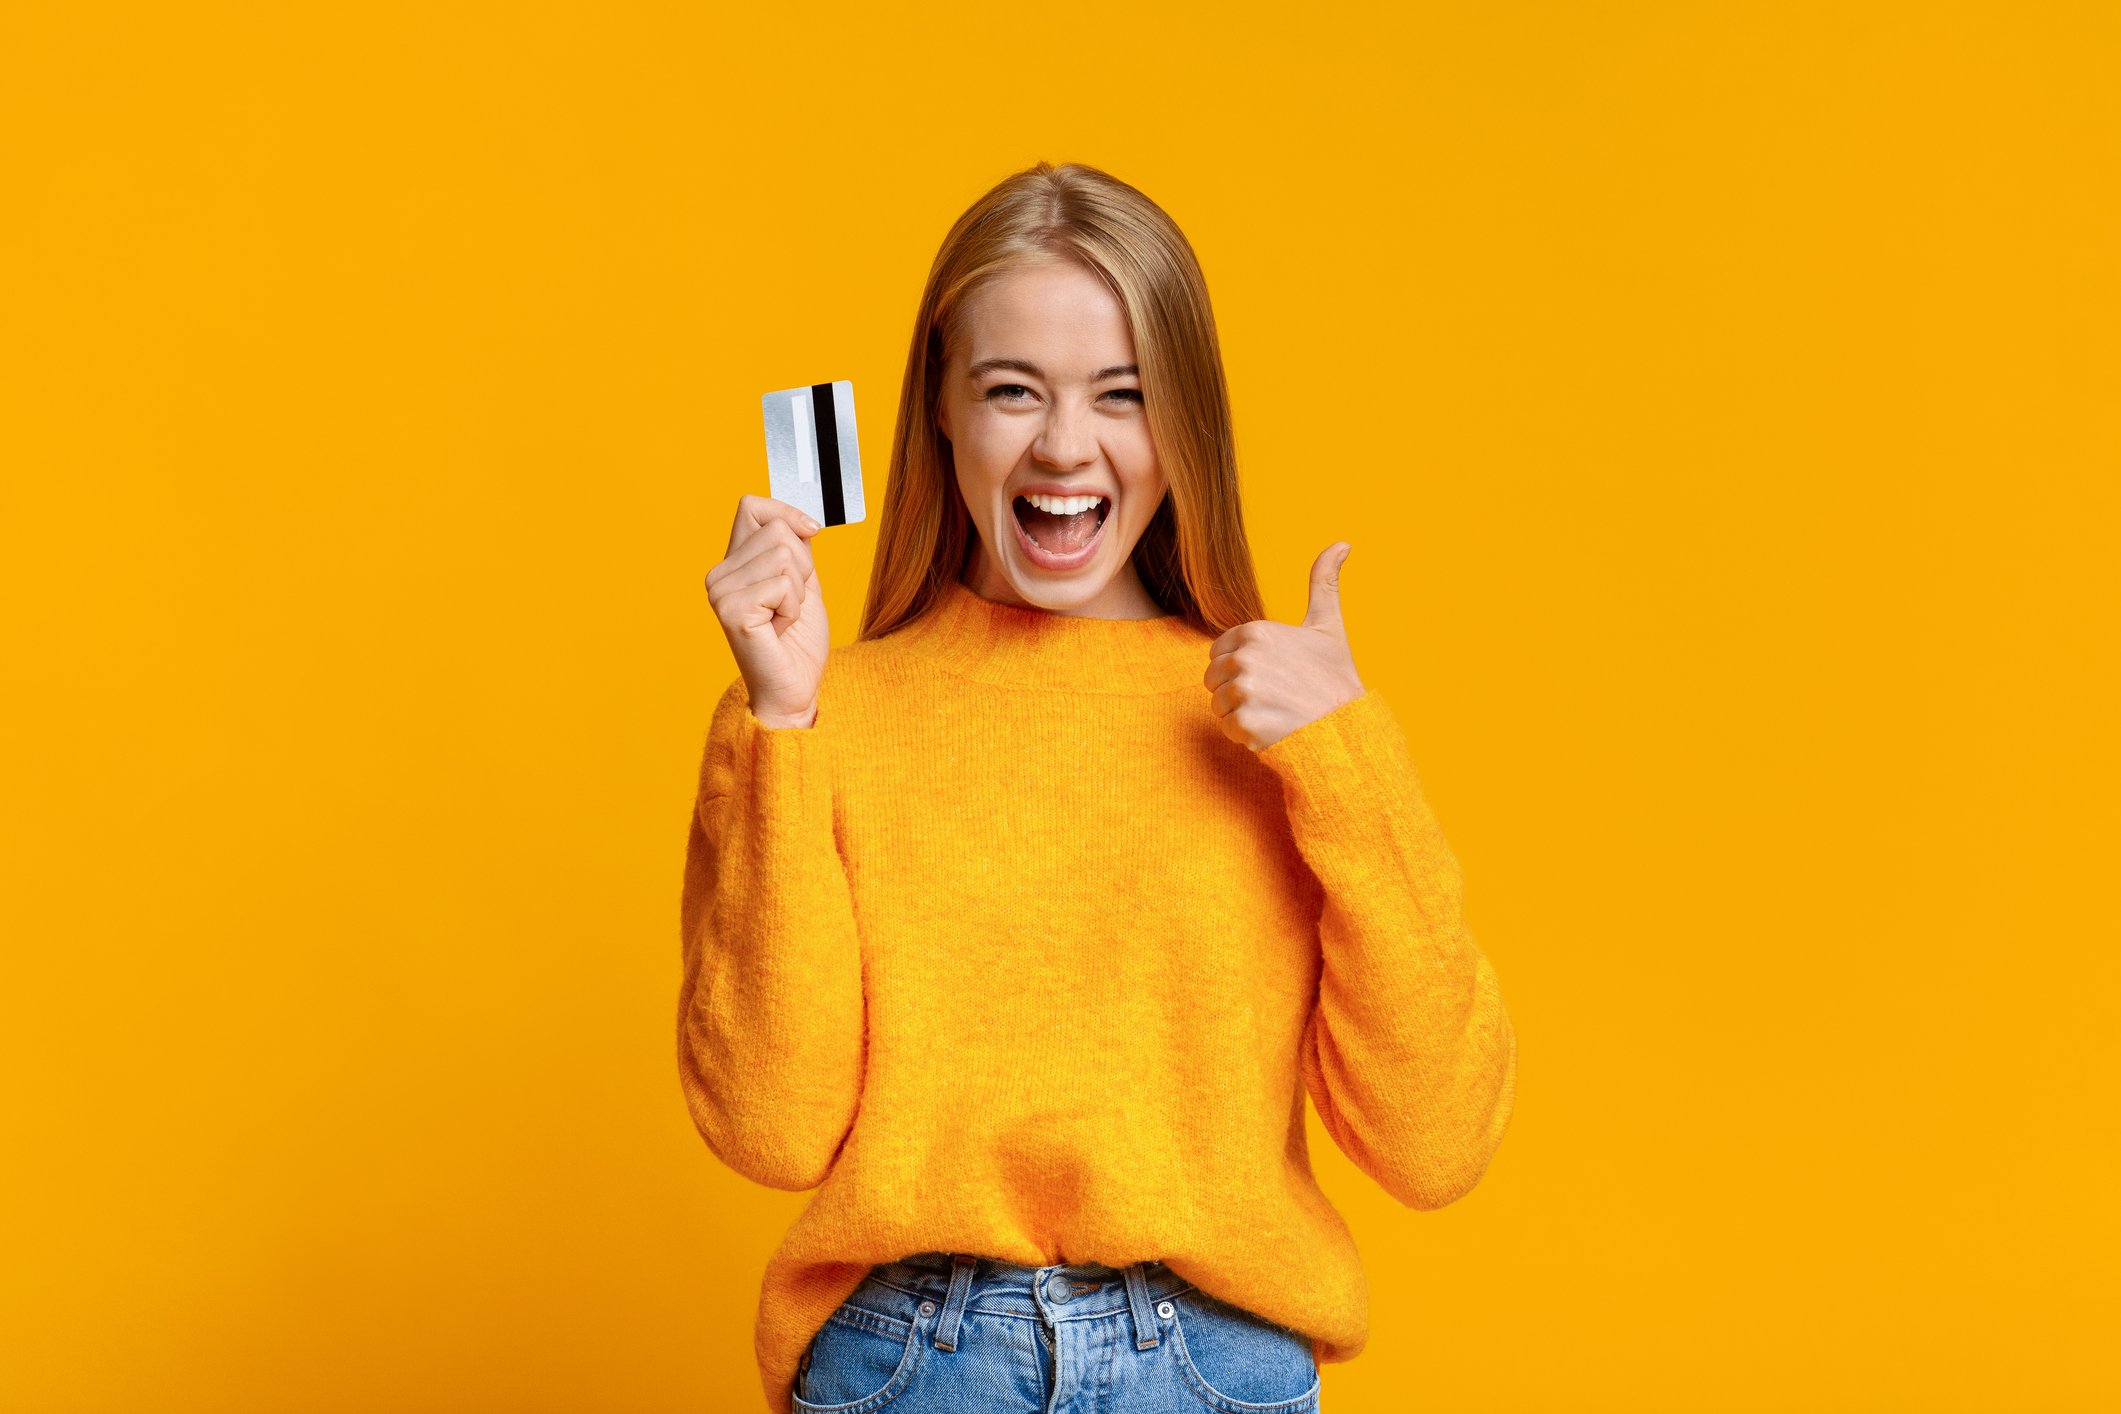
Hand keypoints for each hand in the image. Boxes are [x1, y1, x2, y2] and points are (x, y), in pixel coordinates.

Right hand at [705, 495, 828, 727]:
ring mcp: (721, 592)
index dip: (786, 512)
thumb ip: (795, 549)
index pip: (752, 506)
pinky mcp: (733, 610)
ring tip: (783, 617)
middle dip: (801, 566)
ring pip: (784, 555)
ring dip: (798, 591)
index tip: (812, 531)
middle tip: (789, 603)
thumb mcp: (802, 582)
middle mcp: (719, 575)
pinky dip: (793, 608)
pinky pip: (783, 584)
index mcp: (732, 564)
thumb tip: (801, 520)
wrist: (793, 688)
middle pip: (778, 531)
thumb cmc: (797, 641)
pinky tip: (779, 629)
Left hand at [1204, 542, 1365, 751]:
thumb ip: (1324, 583)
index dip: (1242, 666)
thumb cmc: (1336, 678)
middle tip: (1275, 696)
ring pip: (1218, 705)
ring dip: (1241, 713)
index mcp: (1256, 631)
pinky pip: (1228, 729)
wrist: (1349, 728)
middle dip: (1237, 690)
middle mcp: (1246, 658)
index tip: (1273, 674)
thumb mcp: (1329, 626)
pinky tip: (1275, 729)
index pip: (1219, 653)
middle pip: (1214, 679)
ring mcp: (1244, 692)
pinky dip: (1247, 735)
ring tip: (1276, 712)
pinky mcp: (1245, 723)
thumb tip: (1342, 543)